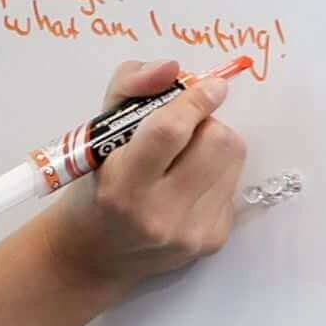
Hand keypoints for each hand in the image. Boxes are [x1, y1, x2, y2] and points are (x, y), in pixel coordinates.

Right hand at [39, 54, 252, 293]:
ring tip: (184, 158)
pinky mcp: (213, 241)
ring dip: (213, 146)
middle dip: (206, 123)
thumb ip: (129, 89)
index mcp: (122, 187)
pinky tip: (188, 186)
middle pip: (218, 142)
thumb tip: (172, 68)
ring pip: (232, 159)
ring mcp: (190, 232)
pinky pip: (232, 185)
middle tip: (185, 129)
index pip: (170, 132)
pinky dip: (215, 174)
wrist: (93, 257)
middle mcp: (158, 214)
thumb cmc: (92, 186)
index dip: (195, 100)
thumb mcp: (95, 134)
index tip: (210, 86)